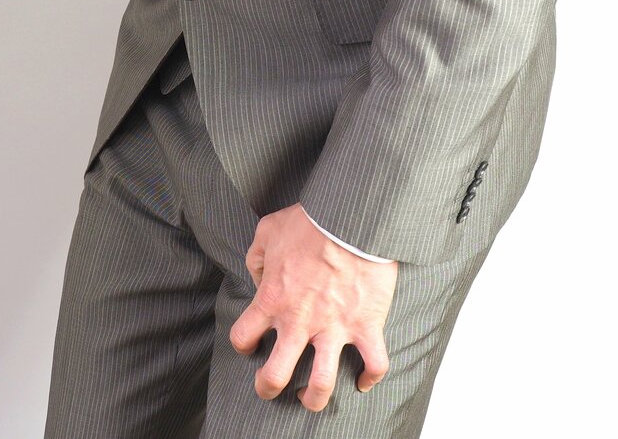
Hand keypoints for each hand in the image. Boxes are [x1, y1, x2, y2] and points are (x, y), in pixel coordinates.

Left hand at [230, 203, 397, 412]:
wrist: (350, 217)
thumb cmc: (309, 221)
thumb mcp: (267, 231)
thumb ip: (256, 258)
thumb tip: (258, 275)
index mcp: (272, 299)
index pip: (243, 336)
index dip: (242, 345)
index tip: (249, 345)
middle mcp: (299, 321)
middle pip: (275, 375)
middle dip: (268, 387)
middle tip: (269, 389)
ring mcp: (334, 328)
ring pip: (321, 384)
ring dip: (313, 398)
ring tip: (309, 399)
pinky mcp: (366, 325)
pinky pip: (374, 364)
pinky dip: (370, 378)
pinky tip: (363, 382)